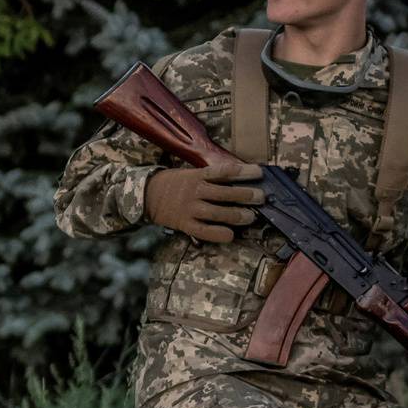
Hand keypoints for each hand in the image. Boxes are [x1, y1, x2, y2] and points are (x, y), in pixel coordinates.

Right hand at [143, 162, 265, 242]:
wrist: (147, 195)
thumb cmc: (173, 183)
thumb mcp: (190, 173)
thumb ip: (211, 177)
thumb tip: (238, 177)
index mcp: (197, 176)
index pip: (224, 172)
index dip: (243, 172)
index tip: (259, 173)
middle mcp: (195, 191)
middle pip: (225, 193)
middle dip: (245, 195)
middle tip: (261, 197)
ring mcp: (190, 209)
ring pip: (217, 212)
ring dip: (236, 215)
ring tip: (251, 217)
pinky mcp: (185, 224)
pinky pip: (204, 231)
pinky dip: (218, 234)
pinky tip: (230, 235)